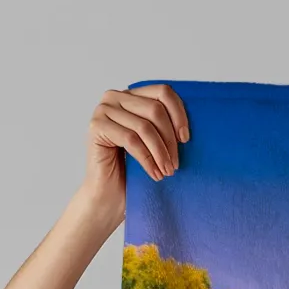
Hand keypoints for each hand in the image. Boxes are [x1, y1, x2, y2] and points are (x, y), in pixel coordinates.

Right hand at [83, 85, 188, 221]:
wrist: (109, 196)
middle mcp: (114, 97)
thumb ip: (163, 124)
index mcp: (131, 95)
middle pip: (155, 110)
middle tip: (175, 165)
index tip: (186, 140)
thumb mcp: (153, 143)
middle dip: (170, 140)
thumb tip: (191, 121)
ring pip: (144, 127)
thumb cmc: (132, 172)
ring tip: (167, 172)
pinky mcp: (96, 127)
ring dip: (160, 153)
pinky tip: (154, 174)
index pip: (163, 92)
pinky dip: (147, 159)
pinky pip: (131, 140)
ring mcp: (103, 111)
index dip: (179, 115)